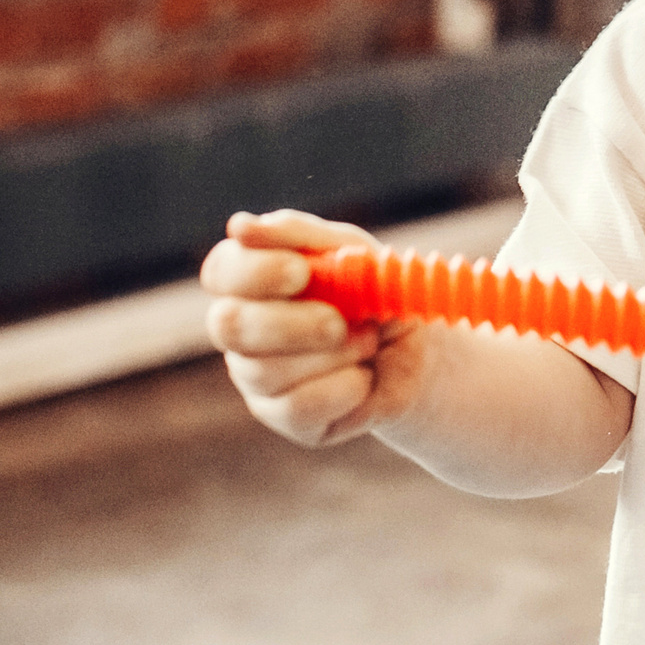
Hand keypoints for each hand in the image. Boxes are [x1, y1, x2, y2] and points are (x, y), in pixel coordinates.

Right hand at [201, 208, 435, 449]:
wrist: (423, 349)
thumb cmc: (376, 291)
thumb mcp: (351, 251)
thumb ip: (299, 236)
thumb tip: (239, 227)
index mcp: (253, 280)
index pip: (221, 272)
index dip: (254, 272)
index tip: (301, 271)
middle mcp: (244, 329)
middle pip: (229, 326)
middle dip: (289, 323)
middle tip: (338, 322)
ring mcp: (258, 378)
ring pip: (266, 370)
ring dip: (331, 355)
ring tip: (368, 342)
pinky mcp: (286, 417)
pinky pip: (297, 408)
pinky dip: (342, 388)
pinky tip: (365, 378)